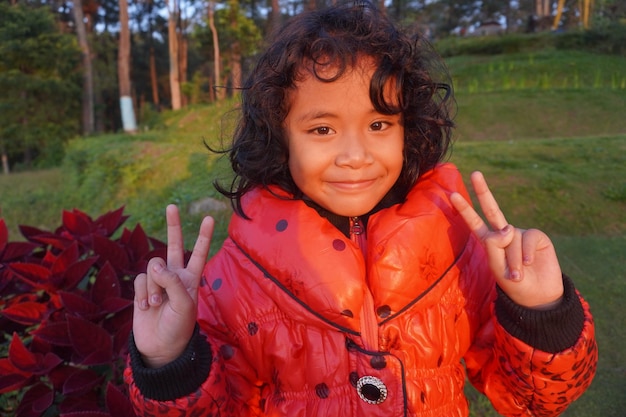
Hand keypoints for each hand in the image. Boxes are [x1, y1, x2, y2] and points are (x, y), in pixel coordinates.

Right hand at [132, 204, 213, 367]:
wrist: (159, 347)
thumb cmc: (178, 327)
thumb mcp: (184, 305)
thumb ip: (173, 282)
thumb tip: (156, 264)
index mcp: (192, 279)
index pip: (199, 253)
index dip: (203, 236)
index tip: (209, 218)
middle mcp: (175, 276)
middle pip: (173, 245)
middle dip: (173, 226)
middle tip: (172, 206)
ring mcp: (158, 281)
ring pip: (153, 268)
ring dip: (154, 287)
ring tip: (158, 305)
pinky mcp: (142, 288)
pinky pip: (140, 280)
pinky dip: (143, 294)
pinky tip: (147, 308)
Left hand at [450, 171, 563, 308]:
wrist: (539, 296)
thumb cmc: (515, 285)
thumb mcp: (497, 269)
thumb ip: (495, 248)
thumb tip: (505, 229)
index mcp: (490, 242)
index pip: (474, 223)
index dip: (464, 209)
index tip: (452, 195)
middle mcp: (504, 234)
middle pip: (492, 209)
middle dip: (483, 191)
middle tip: (475, 174)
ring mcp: (520, 233)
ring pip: (511, 237)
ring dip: (513, 259)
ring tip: (517, 274)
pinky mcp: (536, 236)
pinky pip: (527, 238)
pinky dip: (525, 253)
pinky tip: (528, 263)